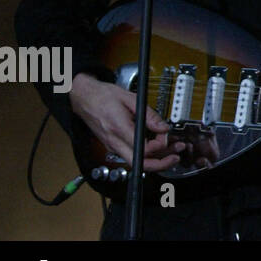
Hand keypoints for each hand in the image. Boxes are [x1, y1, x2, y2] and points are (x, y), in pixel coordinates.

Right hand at [69, 72, 185, 171]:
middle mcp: (115, 142)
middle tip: (176, 155)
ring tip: (172, 149)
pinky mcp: (113, 146)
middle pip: (140, 164)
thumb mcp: (131, 99)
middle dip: (162, 164)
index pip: (143, 150)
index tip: (167, 135)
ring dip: (157, 159)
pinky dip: (147, 154)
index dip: (160, 145)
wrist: (84, 98)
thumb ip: (149, 115)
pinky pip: (132, 155)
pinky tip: (158, 145)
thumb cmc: (104, 96)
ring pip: (137, 162)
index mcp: (119, 129)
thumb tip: (163, 127)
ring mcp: (113, 146)